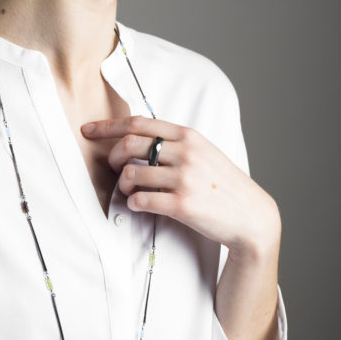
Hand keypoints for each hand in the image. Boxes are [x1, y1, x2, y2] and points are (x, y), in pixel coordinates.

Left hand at [81, 115, 280, 255]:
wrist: (251, 215)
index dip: (108, 125)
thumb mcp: (203, 151)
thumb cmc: (223, 183)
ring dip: (123, 184)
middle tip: (113, 167)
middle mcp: (186, 152)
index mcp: (188, 136)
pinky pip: (141, 200)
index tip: (89, 130)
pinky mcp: (183, 204)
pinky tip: (139, 204)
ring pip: (131, 174)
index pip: (139, 123)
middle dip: (112, 156)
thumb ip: (175, 142)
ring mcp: (185, 178)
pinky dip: (133, 203)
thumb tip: (137, 137)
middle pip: (129, 145)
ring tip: (131, 191)